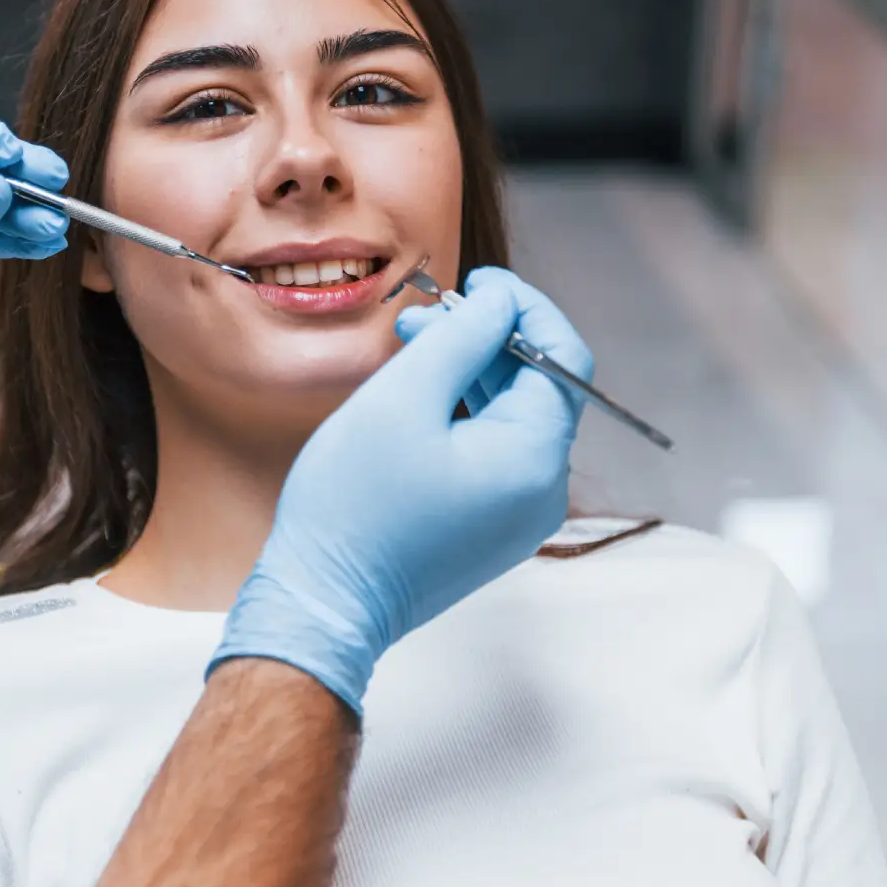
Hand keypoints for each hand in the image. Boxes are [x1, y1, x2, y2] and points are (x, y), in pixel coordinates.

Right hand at [212, 267, 592, 713]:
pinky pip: (495, 454)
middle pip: (538, 386)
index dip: (524, 307)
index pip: (561, 356)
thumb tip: (501, 302)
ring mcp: (520, 515)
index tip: (477, 282)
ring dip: (471, 375)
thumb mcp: (404, 399)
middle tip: (423, 317)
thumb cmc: (353, 506)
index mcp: (533, 458)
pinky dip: (465, 415)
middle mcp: (542, 490)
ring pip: (512, 418)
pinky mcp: (493, 528)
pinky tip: (418, 400)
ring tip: (410, 350)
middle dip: (486, 339)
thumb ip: (462, 338)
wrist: (325, 604)